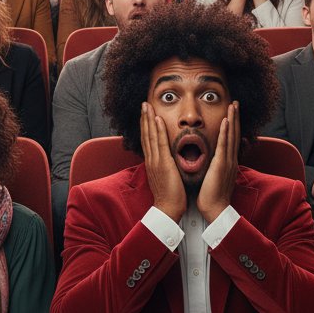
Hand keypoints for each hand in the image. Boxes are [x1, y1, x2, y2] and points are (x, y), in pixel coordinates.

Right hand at [140, 103, 185, 221]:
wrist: (168, 208)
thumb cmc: (170, 195)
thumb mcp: (165, 177)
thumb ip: (165, 166)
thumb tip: (168, 160)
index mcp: (152, 162)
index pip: (147, 140)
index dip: (145, 126)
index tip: (145, 114)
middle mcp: (151, 159)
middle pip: (146, 134)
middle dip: (144, 118)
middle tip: (143, 104)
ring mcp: (156, 161)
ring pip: (150, 136)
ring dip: (148, 119)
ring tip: (147, 106)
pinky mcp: (163, 163)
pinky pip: (160, 143)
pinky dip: (158, 130)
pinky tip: (157, 119)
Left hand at [197, 102, 239, 223]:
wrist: (215, 209)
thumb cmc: (212, 195)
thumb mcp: (215, 177)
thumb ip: (215, 166)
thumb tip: (212, 159)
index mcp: (228, 162)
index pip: (231, 139)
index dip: (232, 125)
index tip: (232, 112)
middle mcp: (231, 159)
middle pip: (235, 133)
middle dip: (235, 117)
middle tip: (236, 102)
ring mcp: (228, 161)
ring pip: (232, 136)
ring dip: (233, 119)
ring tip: (233, 105)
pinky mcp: (222, 165)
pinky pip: (224, 145)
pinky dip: (226, 132)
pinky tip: (226, 121)